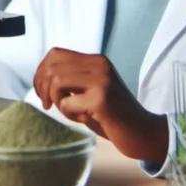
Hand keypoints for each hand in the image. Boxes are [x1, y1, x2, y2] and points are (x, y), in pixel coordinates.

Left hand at [33, 47, 167, 163]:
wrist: (144, 132)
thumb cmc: (114, 115)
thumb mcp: (92, 90)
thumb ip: (73, 80)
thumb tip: (42, 79)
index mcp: (97, 60)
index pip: (55, 54)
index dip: (41, 72)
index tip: (42, 92)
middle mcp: (100, 65)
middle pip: (53, 66)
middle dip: (43, 87)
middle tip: (48, 105)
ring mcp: (102, 81)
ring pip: (57, 81)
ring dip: (57, 100)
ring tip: (70, 111)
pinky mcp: (101, 100)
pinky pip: (68, 103)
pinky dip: (69, 114)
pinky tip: (84, 119)